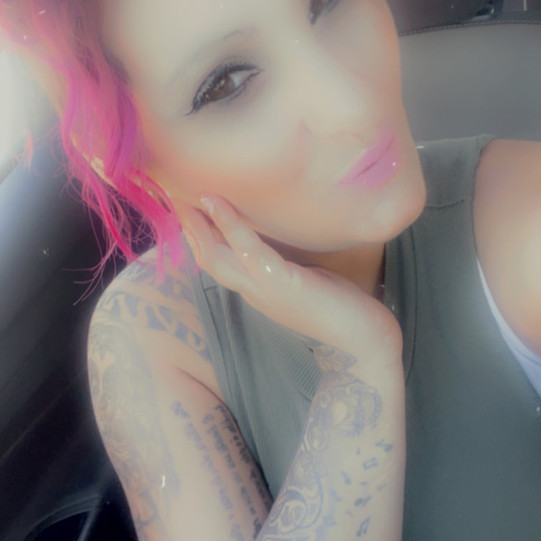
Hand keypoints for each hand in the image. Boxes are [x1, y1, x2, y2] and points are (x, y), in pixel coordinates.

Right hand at [179, 194, 401, 365]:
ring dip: (200, 225)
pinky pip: (247, 249)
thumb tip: (281, 242)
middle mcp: (254, 292)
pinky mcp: (280, 282)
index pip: (219, 264)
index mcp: (258, 291)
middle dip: (190, 230)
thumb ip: (285, 265)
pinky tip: (218, 203)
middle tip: (176, 199)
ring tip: (191, 197)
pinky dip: (229, 224)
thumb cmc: (341, 308)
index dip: (200, 239)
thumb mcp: (305, 280)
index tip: (191, 211)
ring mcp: (264, 288)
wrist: (364, 343)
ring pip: (217, 256)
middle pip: (208, 260)